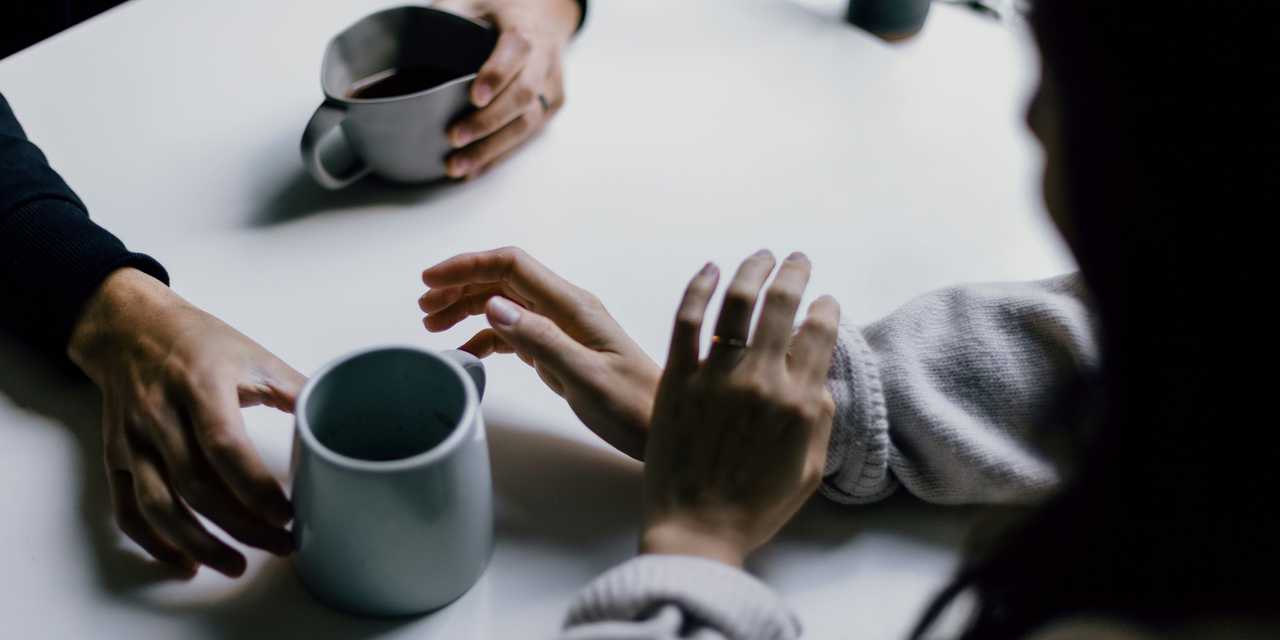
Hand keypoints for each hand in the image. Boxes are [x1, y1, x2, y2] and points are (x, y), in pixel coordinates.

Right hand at [68, 268, 304, 576]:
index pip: (224, 447)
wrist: (130, 327)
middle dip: (242, 525)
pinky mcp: (115, 457)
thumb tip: (338, 419)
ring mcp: (133, 440)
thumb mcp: (254, 354)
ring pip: (159, 506)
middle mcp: (160, 415)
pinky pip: (127, 510)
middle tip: (282, 545)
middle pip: (196, 485)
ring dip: (199, 544)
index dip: (256, 488)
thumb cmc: (199, 341)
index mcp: (201, 385)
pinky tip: (186, 562)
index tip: (289, 513)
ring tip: (237, 565)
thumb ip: (296, 389)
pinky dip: (154, 542)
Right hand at [419, 247, 658, 458]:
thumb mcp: (586, 378)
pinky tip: (467, 353)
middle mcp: (566, 309)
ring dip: (468, 309)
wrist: (662, 429)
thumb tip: (494, 306)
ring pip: (505, 304)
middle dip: (460, 286)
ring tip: (435, 326)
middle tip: (424, 309)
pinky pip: (516, 333)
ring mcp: (563, 329)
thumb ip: (541, 341)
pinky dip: (486, 338)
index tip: (429, 280)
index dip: (467, 266)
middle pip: (503, 280)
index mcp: (573, 306)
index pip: (512, 266)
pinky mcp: (560, 351)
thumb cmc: (633, 407)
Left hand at [434, 0, 581, 177]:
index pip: (516, 52)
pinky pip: (527, 136)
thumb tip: (413, 38)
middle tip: (454, 137)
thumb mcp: (476, 0)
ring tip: (458, 166)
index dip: (497, 75)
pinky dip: (500, 155)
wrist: (547, 17)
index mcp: (526, 30)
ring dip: (492, 149)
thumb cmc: (503, 11)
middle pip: (523, 96)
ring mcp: (552, 87)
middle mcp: (545, 61)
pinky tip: (475, 169)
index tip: (474, 97)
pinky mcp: (552, 107)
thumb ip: (450, 13)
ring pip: (528, 123)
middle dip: (488, 122)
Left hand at [639, 251, 839, 566]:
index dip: (825, 309)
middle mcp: (762, 380)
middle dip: (794, 274)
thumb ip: (819, 417)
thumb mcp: (810, 468)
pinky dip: (699, 288)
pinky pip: (687, 320)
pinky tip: (710, 270)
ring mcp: (716, 376)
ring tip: (761, 256)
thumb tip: (820, 376)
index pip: (820, 334)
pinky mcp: (677, 378)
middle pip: (782, 306)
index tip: (825, 301)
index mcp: (800, 402)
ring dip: (753, 270)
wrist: (697, 530)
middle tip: (796, 260)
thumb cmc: (755, 508)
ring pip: (737, 303)